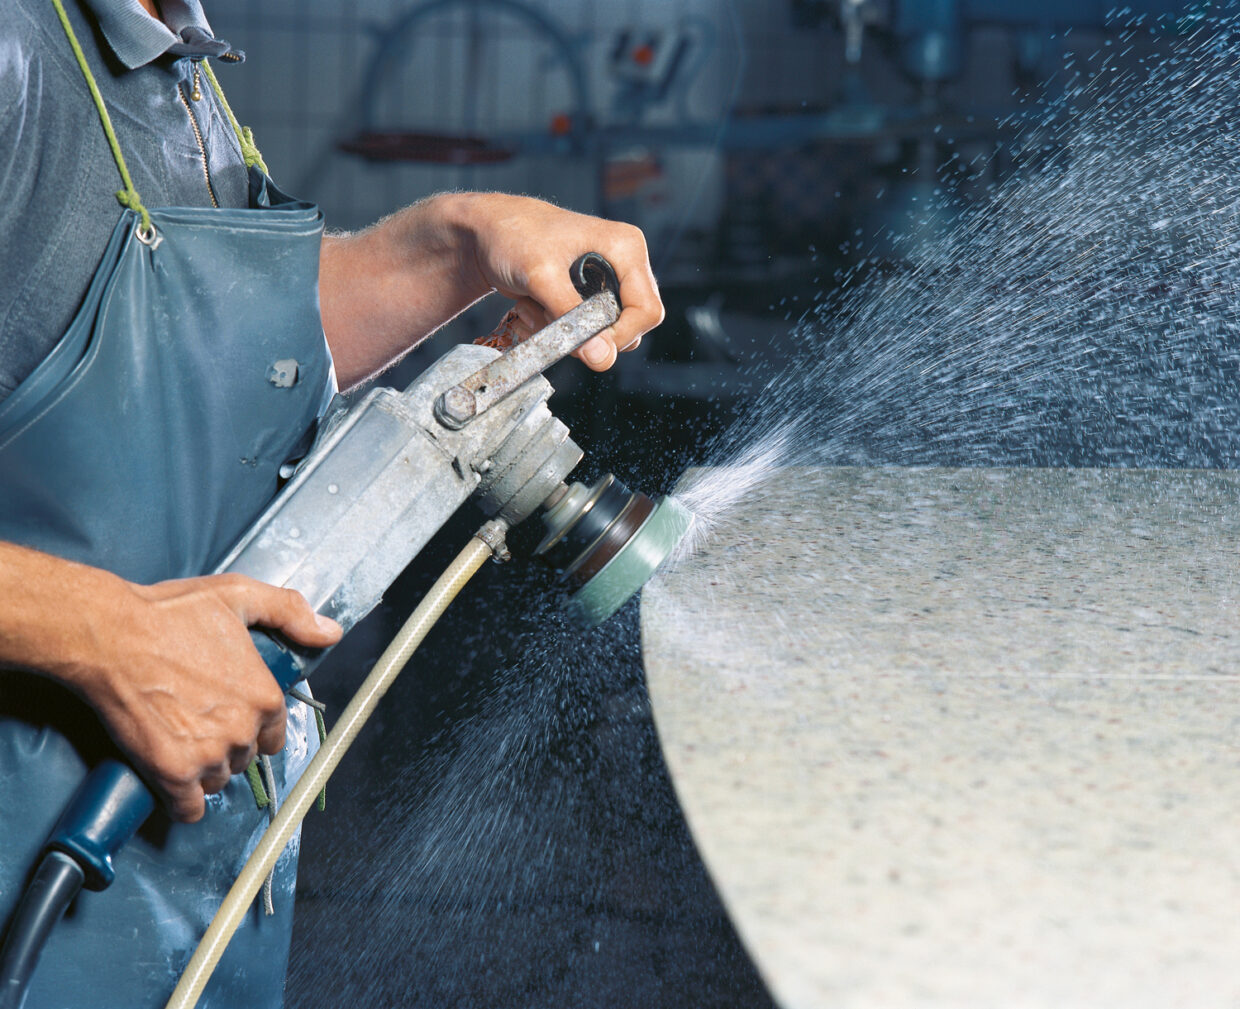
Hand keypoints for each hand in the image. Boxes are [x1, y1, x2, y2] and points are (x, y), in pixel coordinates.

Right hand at [73, 573, 340, 821]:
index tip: (228, 714)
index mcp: (265, 695)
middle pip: (244, 757)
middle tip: (196, 718)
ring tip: (178, 738)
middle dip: (226, 744)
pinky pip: (189, 808)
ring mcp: (209, 754)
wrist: (110, 635)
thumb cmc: (170, 614)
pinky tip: (173, 780)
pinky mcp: (172, 772)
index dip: (252, 727)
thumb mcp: (240, 596)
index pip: (273, 734)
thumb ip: (290, 613)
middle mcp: (243, 730)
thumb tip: (331, 632)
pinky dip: (182, 801)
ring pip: (217, 780)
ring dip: (203, 769)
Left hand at [458, 193, 664, 370]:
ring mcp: (607, 283)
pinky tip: (532, 307)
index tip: (583, 342)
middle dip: (585, 334)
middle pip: (629, 328)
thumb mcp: (540, 275)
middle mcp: (624, 266)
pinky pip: (584, 332)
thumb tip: (602, 359)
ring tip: (533, 307)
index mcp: (626, 249)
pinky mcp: (588, 297)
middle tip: (548, 319)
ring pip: (603, 335)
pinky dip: (554, 329)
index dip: (620, 335)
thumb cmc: (514, 236)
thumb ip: (571, 317)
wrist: (487, 232)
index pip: (647, 311)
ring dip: (564, 332)